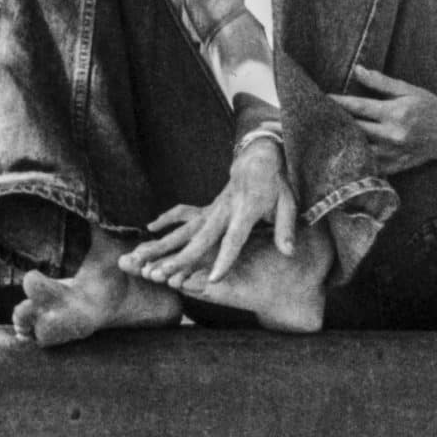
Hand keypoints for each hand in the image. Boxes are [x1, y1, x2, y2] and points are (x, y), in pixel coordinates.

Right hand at [119, 137, 295, 284]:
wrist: (258, 158)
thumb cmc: (275, 184)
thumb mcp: (288, 203)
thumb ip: (285, 229)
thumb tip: (288, 253)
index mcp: (246, 210)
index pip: (234, 239)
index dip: (224, 259)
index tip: (213, 278)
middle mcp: (224, 209)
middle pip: (201, 238)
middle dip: (182, 258)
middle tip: (164, 274)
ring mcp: (212, 207)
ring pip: (186, 229)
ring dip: (166, 245)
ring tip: (147, 260)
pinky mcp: (207, 207)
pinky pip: (182, 214)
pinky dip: (166, 219)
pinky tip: (150, 228)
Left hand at [330, 65, 436, 175]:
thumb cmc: (429, 106)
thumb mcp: (408, 89)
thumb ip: (381, 82)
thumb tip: (356, 70)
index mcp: (395, 113)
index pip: (358, 107)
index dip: (337, 102)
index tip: (320, 98)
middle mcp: (392, 135)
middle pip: (354, 129)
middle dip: (334, 121)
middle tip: (314, 116)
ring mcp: (393, 154)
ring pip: (358, 150)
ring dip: (341, 142)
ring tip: (322, 135)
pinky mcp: (394, 167)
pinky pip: (369, 166)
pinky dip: (355, 159)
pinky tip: (341, 154)